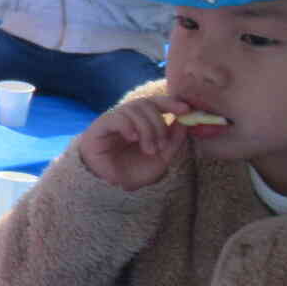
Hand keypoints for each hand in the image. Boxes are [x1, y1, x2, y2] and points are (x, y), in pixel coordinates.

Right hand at [76, 90, 190, 190]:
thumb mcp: (160, 159)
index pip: (156, 102)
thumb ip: (173, 141)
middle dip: (159, 124)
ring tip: (149, 150)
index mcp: (141, 121)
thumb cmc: (132, 170)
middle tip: (161, 145)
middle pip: (147, 103)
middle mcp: (127, 116)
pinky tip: (133, 138)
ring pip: (133, 109)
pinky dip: (129, 126)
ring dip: (147, 129)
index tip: (185, 109)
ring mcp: (113, 119)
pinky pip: (116, 117)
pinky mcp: (100, 126)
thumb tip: (183, 122)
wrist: (110, 183)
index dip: (170, 102)